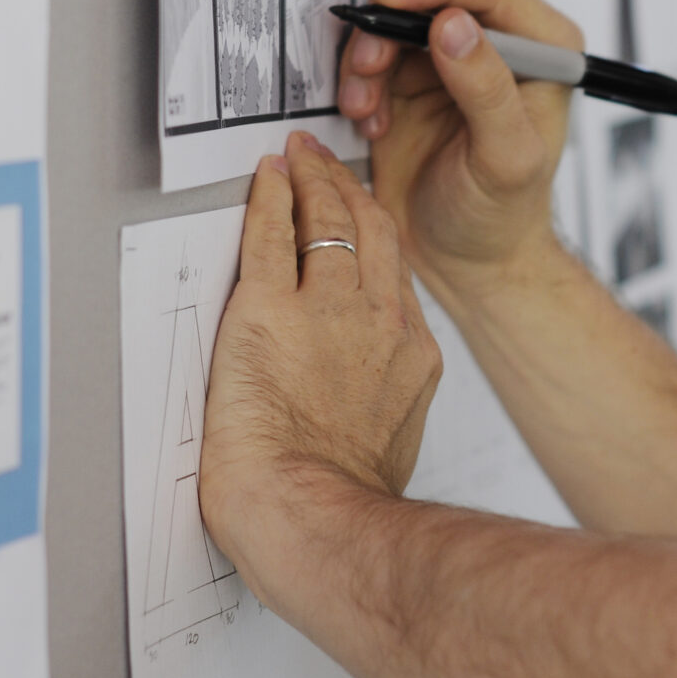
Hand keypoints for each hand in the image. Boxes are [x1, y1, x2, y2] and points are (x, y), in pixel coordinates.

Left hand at [200, 135, 444, 547]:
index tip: (363, 220)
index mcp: (411, 360)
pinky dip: (268, 199)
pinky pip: (269, 236)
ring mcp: (327, 313)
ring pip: (327, 225)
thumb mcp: (389, 449)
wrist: (318, 520)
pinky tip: (265, 179)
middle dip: (348, 191)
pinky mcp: (267, 312)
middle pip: (372, 234)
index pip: (396, 279)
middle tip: (327, 165)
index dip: (378, 241)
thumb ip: (381, 411)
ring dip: (312, 182)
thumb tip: (359, 416)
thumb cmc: (345, 508)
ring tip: (298, 158)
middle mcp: (379, 324)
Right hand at [336, 0, 579, 288]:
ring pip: (395, 17)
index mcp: (543, 50)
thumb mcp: (505, 158)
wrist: (466, 261)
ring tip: (366, 109)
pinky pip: (373, 53)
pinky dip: (360, 82)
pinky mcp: (410, 80)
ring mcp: (449, 60)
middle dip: (392, 21)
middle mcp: (498, 44)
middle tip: (370, 64)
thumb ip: (486, 89)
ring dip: (369, 57)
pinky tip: (371, 123)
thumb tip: (454, 25)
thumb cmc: (501, 217)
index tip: (394, 2)